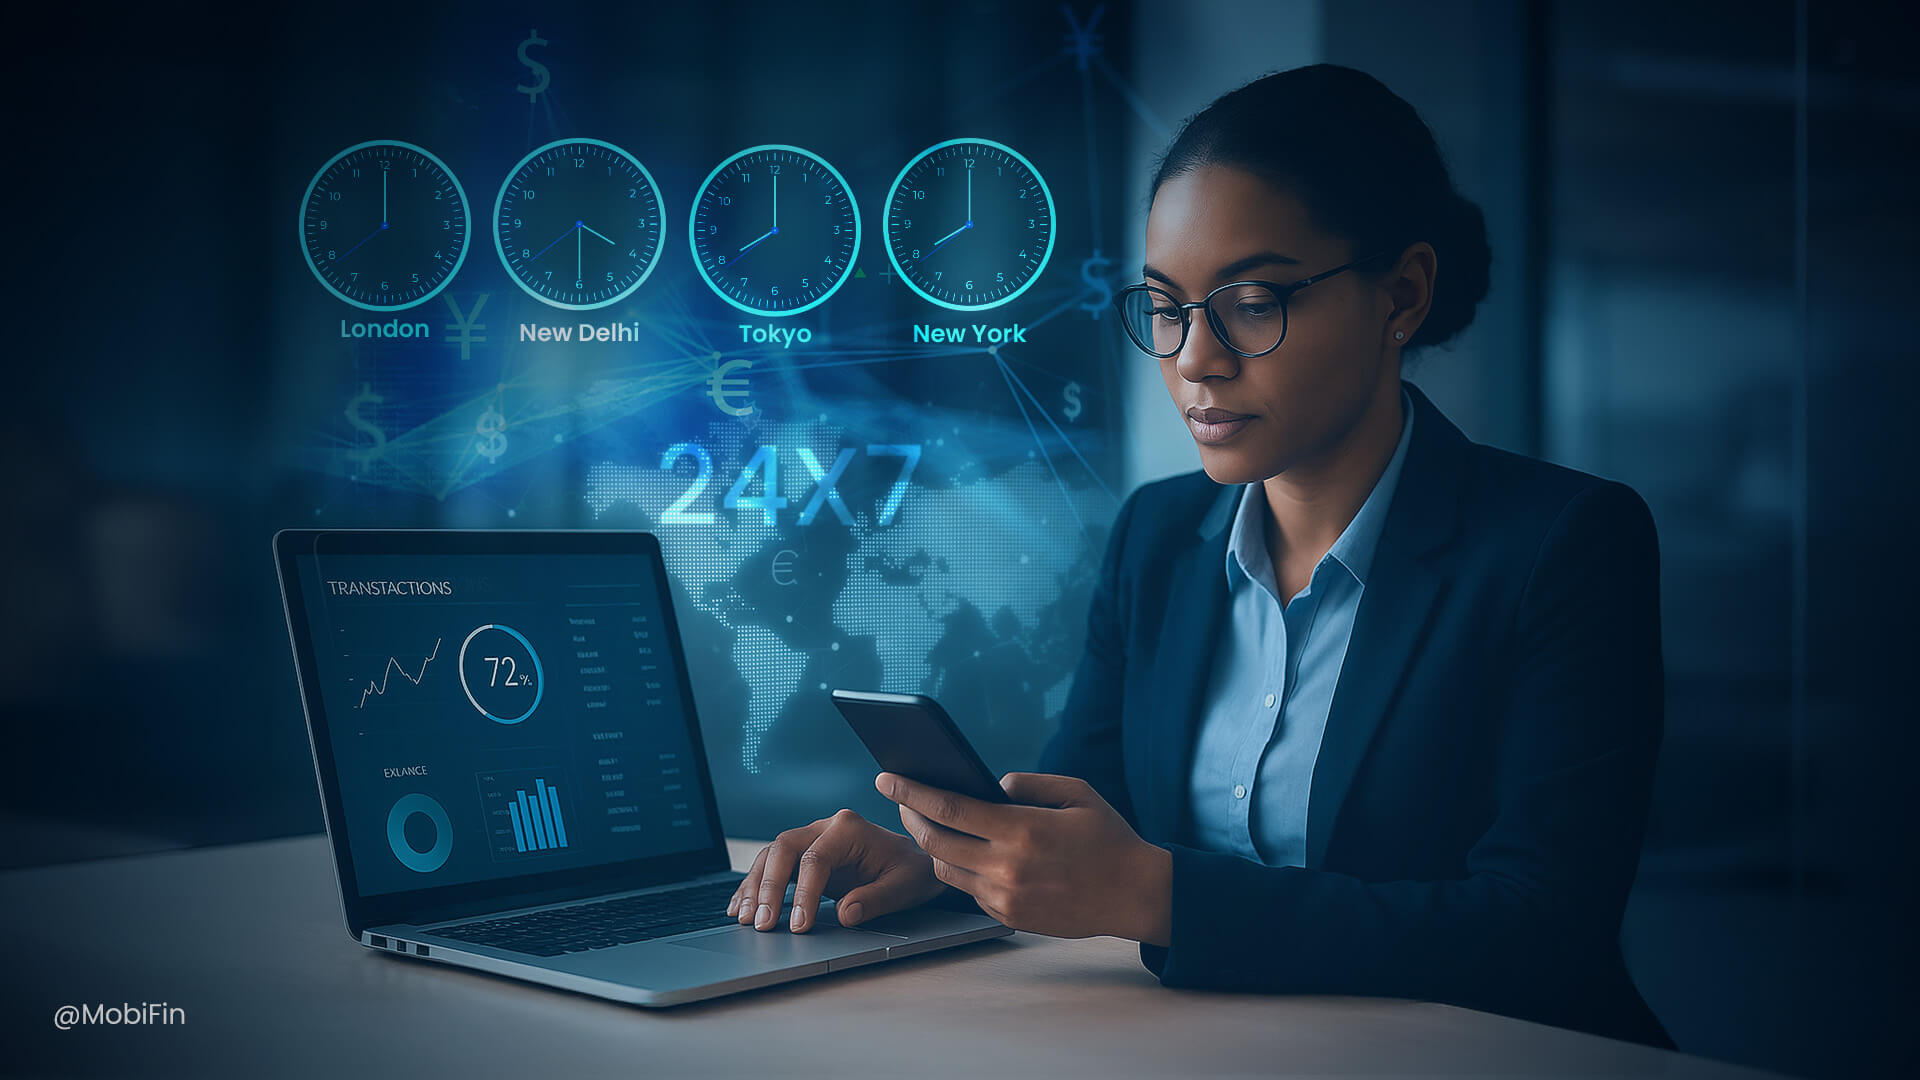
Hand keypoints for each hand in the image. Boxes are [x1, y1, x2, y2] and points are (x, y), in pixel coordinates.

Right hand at [727, 808, 947, 932]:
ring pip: (770, 856)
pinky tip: (740, 907)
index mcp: (849, 829)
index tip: (798, 925)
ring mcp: (811, 839)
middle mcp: (825, 827)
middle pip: (783, 849)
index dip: (803, 893)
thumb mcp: (905, 887)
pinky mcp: (803, 855)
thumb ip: (876, 899)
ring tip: (745, 919)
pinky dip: (754, 886)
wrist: (914, 862)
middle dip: (768, 887)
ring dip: (755, 887)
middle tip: (762, 924)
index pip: (815, 858)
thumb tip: (845, 914)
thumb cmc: (912, 872)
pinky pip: (771, 865)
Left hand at [878, 771, 1171, 945]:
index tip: (886, 778)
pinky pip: (967, 890)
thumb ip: (1027, 783)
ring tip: (926, 822)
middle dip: (909, 815)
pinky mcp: (1008, 916)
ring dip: (929, 844)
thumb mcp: (1076, 792)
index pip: (949, 808)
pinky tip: (958, 851)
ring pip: (945, 869)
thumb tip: (987, 786)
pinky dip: (956, 868)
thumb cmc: (1108, 837)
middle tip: (898, 797)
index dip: (911, 791)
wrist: (1134, 894)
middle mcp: (1007, 866)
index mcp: (1022, 829)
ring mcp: (1005, 896)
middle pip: (935, 840)